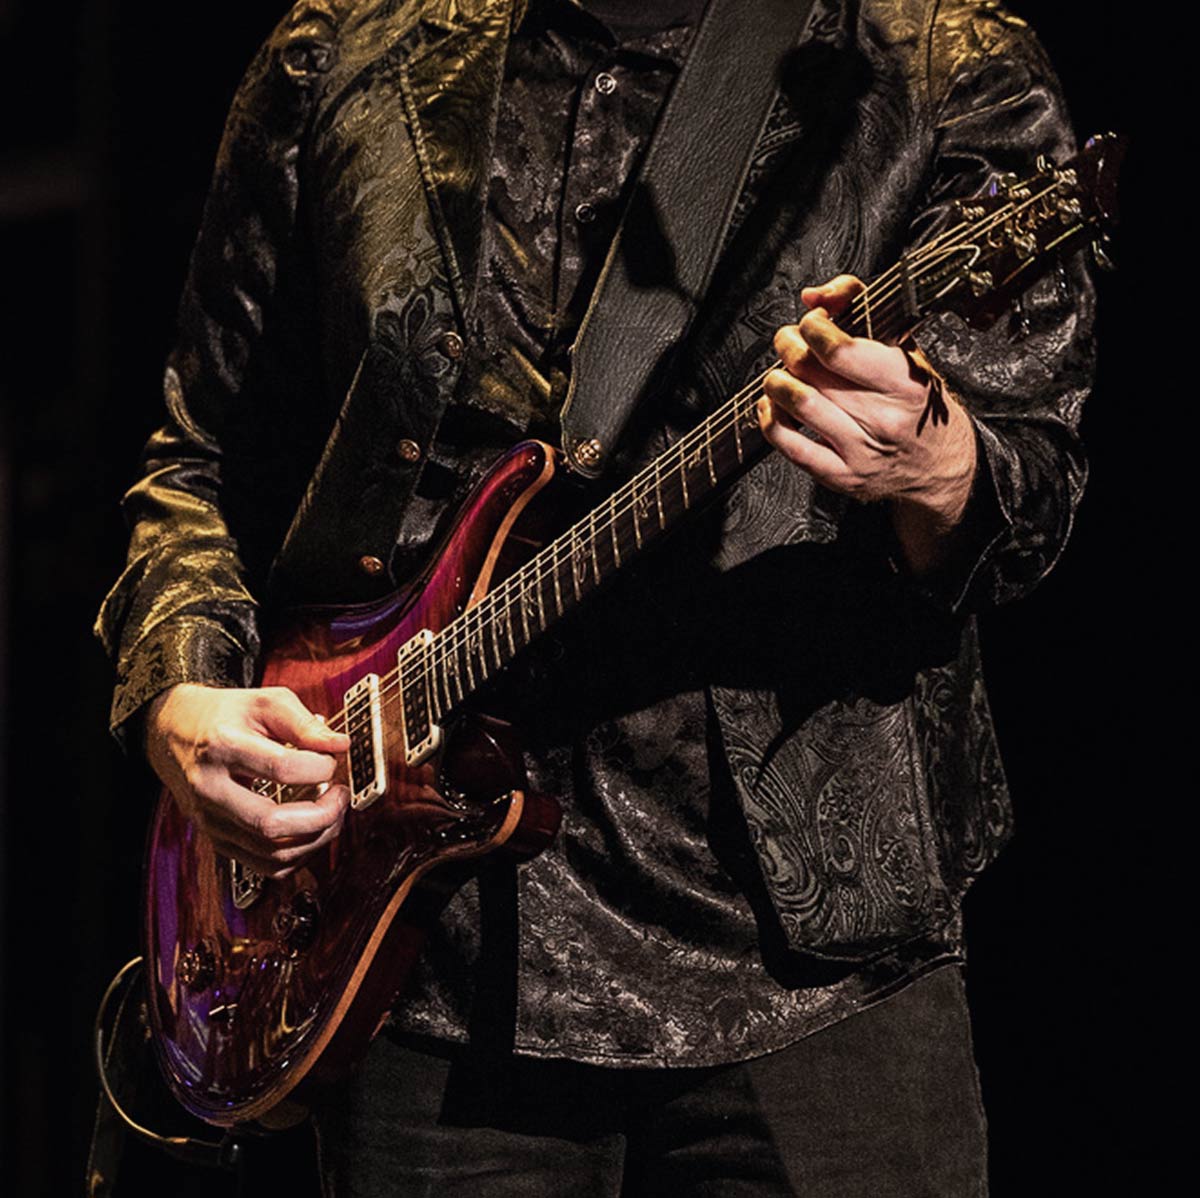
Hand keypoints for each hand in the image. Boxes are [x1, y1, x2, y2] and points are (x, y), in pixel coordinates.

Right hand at [145, 683, 351, 877]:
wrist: (175, 733)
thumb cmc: (225, 716)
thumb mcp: (265, 702)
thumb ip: (304, 724)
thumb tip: (339, 745)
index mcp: (223, 746)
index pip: (282, 768)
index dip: (320, 766)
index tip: (332, 758)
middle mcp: (211, 789)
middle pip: (271, 823)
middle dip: (323, 815)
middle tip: (340, 795)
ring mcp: (211, 820)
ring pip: (271, 852)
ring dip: (316, 838)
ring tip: (332, 812)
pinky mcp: (218, 840)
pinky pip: (264, 866)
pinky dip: (298, 856)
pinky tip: (310, 831)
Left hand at [758, 275, 977, 571]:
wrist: (940, 463)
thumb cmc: (916, 401)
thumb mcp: (904, 349)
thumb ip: (860, 308)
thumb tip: (812, 297)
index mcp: (904, 382)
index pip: (839, 351)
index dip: (812, 328)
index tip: (811, 322)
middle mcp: (883, 418)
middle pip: (812, 374)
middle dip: (788, 347)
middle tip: (788, 341)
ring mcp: (861, 451)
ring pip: (799, 405)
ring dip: (776, 382)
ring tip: (779, 373)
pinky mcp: (842, 476)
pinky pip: (791, 446)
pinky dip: (771, 420)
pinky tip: (771, 406)